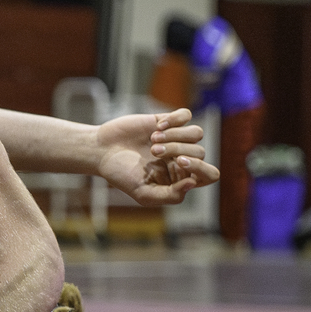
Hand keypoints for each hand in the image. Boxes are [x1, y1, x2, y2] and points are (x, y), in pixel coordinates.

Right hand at [94, 108, 218, 205]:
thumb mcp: (143, 193)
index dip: (199, 168)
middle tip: (153, 152)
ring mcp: (177, 138)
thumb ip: (170, 196)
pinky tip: (156, 127)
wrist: (101, 151)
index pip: (209, 174)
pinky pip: (186, 115)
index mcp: (181, 177)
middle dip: (177, 150)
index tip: (177, 163)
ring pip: (197, 133)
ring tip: (153, 139)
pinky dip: (174, 120)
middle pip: (200, 152)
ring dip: (175, 135)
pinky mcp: (167, 120)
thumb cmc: (121, 175)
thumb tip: (193, 183)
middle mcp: (182, 157)